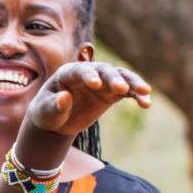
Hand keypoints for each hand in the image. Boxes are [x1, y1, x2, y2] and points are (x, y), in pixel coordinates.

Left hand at [26, 61, 150, 137]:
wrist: (56, 121)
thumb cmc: (47, 113)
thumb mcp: (46, 112)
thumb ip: (55, 105)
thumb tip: (65, 98)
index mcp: (68, 73)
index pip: (80, 71)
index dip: (89, 76)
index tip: (97, 84)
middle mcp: (88, 73)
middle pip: (105, 71)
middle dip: (114, 78)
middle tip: (123, 88)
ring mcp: (102, 82)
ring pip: (121, 77)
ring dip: (133, 83)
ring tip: (145, 93)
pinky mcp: (111, 93)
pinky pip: (127, 92)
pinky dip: (137, 96)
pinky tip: (146, 104)